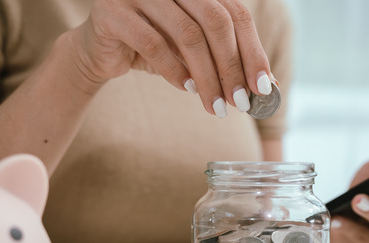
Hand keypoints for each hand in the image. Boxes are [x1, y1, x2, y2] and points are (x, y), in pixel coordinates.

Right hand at [70, 0, 272, 116]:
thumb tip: (270, 88)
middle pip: (216, 21)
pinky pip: (153, 43)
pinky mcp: (113, 11)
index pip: (236, 13)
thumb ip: (228, 62)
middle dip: (232, 67)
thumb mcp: (196, 55)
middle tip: (239, 102)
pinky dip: (174, 71)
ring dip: (207, 77)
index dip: (253, 51)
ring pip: (188, 34)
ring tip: (216, 106)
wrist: (99, 52)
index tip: (263, 87)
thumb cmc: (155, 50)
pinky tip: (187, 89)